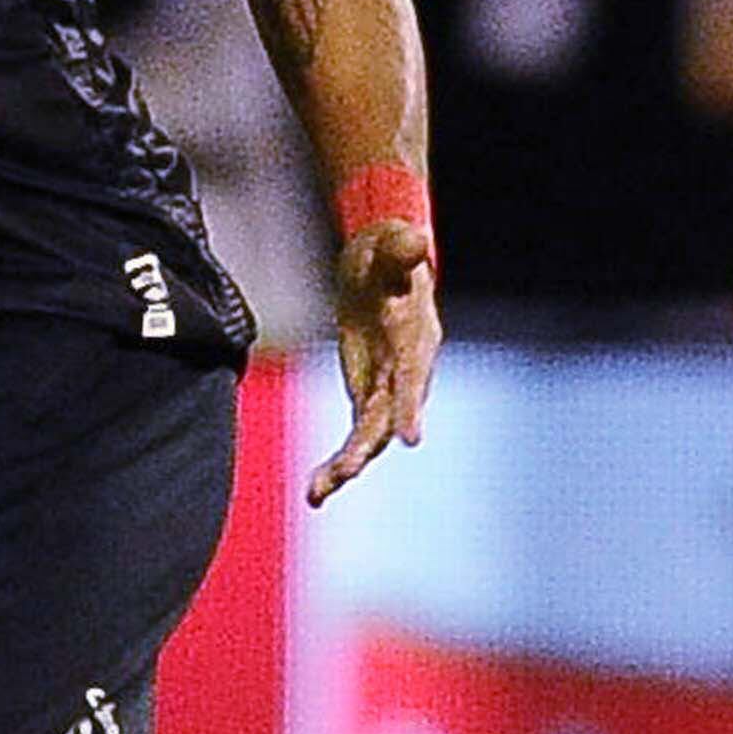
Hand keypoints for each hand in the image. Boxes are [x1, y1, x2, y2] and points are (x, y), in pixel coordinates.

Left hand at [307, 218, 437, 505]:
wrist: (388, 262)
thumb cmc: (390, 251)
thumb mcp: (393, 245)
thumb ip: (402, 250)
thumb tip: (416, 240)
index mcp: (416, 340)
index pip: (413, 375)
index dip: (411, 406)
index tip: (410, 438)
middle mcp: (408, 374)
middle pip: (388, 417)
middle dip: (366, 446)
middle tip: (343, 472)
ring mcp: (389, 389)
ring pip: (370, 436)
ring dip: (346, 465)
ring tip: (316, 493)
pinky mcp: (369, 396)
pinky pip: (355, 436)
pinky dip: (338, 462)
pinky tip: (315, 491)